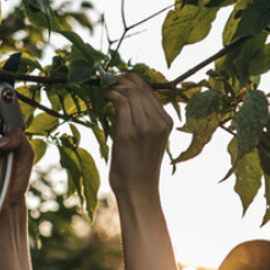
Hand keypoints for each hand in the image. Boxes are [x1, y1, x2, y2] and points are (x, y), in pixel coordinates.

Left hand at [102, 72, 172, 197]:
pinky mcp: (129, 132)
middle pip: (139, 87)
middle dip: (120, 80)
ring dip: (113, 86)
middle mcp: (158, 122)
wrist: (138, 189)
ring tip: (104, 91)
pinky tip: (103, 98)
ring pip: (129, 91)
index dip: (131, 80)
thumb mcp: (149, 139)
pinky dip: (109, 95)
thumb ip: (144, 118)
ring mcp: (145, 126)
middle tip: (107, 81)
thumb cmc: (139, 166)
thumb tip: (126, 97)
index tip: (118, 81)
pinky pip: (120, 101)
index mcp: (166, 121)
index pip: (149, 90)